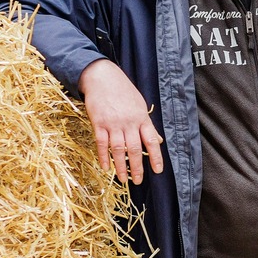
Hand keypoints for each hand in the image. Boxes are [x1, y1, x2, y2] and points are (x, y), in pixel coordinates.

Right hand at [78, 59, 163, 183]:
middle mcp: (129, 122)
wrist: (102, 77)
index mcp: (142, 118)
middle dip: (137, 167)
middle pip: (135, 149)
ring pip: (118, 150)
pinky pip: (102, 144)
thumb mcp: (140, 105)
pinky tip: (106, 167)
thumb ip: (147, 125)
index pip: (152, 141)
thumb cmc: (123, 91)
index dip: (156, 157)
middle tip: (138, 180)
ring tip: (124, 179)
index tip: (158, 170)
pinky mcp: (99, 123)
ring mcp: (113, 124)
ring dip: (121, 166)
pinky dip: (104, 157)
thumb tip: (159, 140)